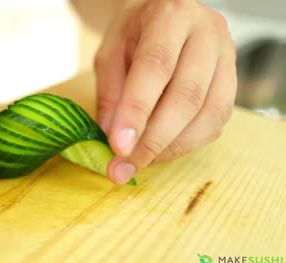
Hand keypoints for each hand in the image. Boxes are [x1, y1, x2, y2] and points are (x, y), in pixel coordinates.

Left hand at [94, 0, 236, 183]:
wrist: (167, 14)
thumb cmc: (135, 31)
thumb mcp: (111, 51)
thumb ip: (111, 92)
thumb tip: (113, 138)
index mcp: (171, 16)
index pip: (155, 68)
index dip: (137, 111)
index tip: (118, 147)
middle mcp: (207, 34)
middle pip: (187, 96)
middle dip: (153, 140)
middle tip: (124, 167)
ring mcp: (227, 57)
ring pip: (209, 115)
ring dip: (171, 148)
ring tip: (140, 162)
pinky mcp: (233, 81)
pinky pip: (217, 122)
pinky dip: (187, 144)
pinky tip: (161, 150)